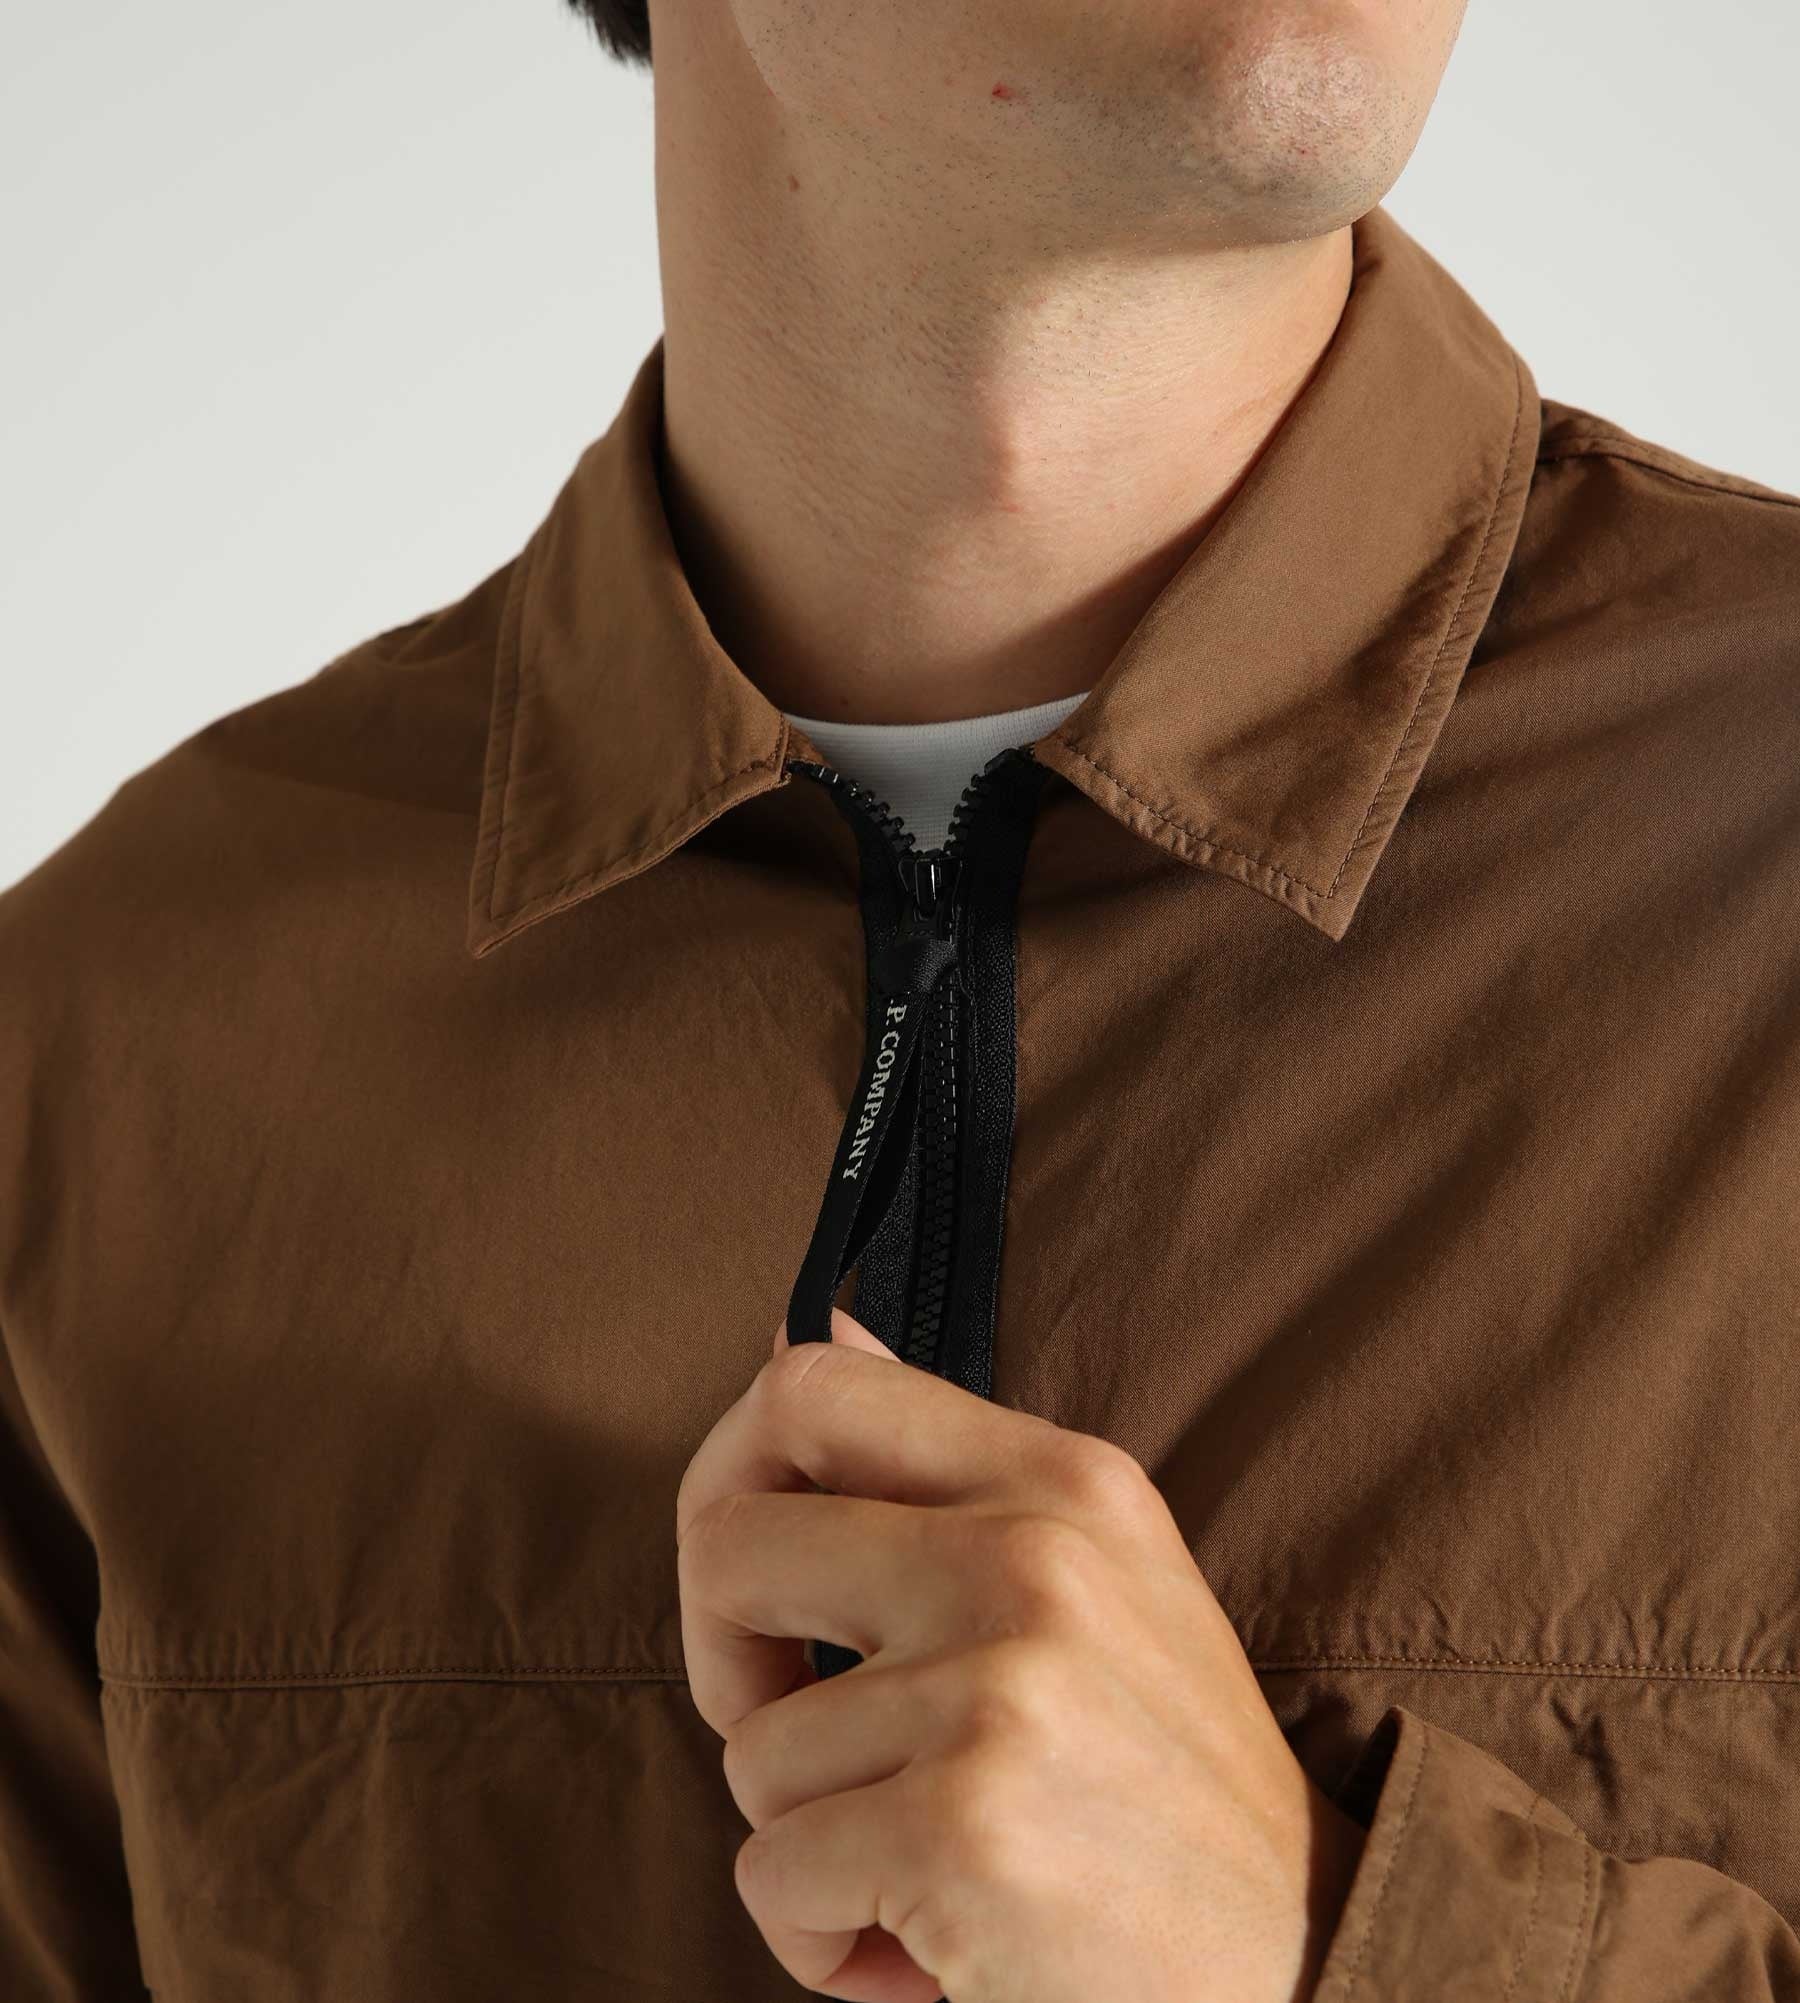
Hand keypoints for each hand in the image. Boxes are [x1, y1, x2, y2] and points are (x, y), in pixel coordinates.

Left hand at [674, 1307, 1366, 2002]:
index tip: (757, 1589)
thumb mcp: (1097, 1570)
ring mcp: (998, 1686)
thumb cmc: (1165, 1778)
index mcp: (1061, 1478)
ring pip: (754, 1750)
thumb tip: (811, 1328)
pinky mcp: (963, 1826)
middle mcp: (1030, 1557)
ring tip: (927, 1869)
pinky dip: (822, 1940)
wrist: (1306, 1962)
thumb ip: (944, 1463)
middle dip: (727, 1669)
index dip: (727, 1475)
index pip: (809, 1391)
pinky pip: (772, 1874)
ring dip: (811, 1841)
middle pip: (731, 1547)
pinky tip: (925, 1949)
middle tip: (809, 1750)